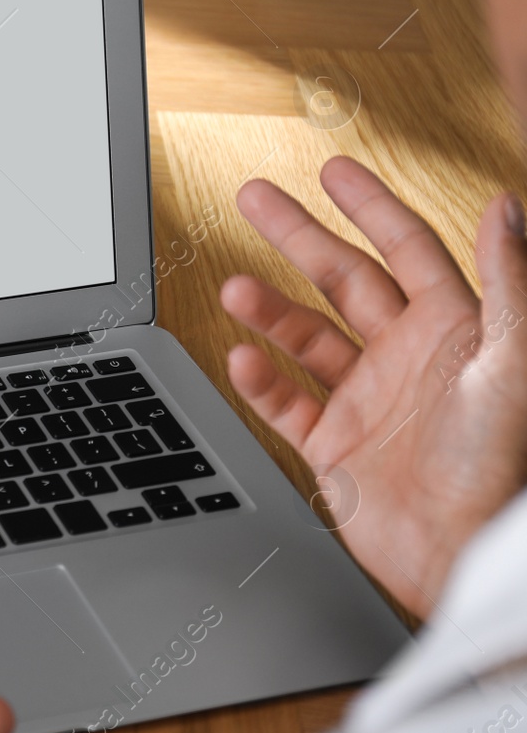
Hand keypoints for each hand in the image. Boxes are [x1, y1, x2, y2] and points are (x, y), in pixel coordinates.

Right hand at [221, 156, 526, 613]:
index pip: (406, 246)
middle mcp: (409, 358)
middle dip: (297, 234)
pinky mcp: (338, 449)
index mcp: (456, 330)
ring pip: (306, 336)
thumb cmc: (502, 467)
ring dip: (269, 308)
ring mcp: (370, 401)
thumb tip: (505, 205)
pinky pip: (288, 402)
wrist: (467, 560)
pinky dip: (261, 380)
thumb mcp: (513, 365)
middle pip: (342, 277)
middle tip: (253, 197)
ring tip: (233, 287)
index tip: (333, 171)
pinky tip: (240, 358)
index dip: (369, 205)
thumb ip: (509, 282)